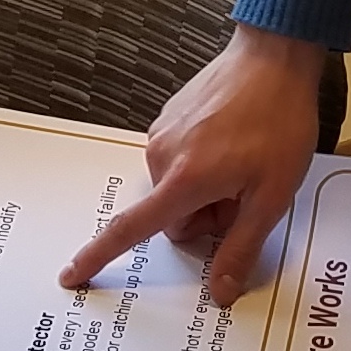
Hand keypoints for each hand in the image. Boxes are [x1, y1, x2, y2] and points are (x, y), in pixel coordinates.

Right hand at [56, 25, 325, 304]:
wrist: (273, 58)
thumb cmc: (278, 122)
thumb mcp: (272, 196)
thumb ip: (241, 247)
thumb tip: (219, 292)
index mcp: (183, 180)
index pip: (130, 229)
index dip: (98, 257)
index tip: (72, 275)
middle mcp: (163, 156)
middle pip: (169, 216)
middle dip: (203, 218)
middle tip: (243, 196)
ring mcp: (164, 133)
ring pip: (175, 188)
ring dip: (203, 190)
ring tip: (243, 164)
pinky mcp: (170, 116)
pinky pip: (177, 160)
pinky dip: (200, 165)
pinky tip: (232, 143)